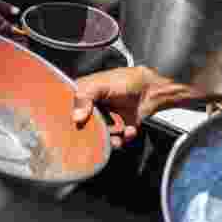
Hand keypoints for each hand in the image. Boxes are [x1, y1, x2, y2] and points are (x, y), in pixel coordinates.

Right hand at [72, 67, 193, 147]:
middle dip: (92, 136)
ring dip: (110, 140)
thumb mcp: (101, 85)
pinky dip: (124, 138)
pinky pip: (116, 140)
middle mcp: (92, 109)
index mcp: (83, 96)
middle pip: (84, 128)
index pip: (70, 111)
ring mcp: (106, 120)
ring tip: (117, 137)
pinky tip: (129, 130)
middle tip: (99, 137)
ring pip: (100, 138)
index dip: (71, 120)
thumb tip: (76, 117)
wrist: (151, 89)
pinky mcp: (119, 128)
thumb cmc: (125, 81)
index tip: (76, 127)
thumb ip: (85, 97)